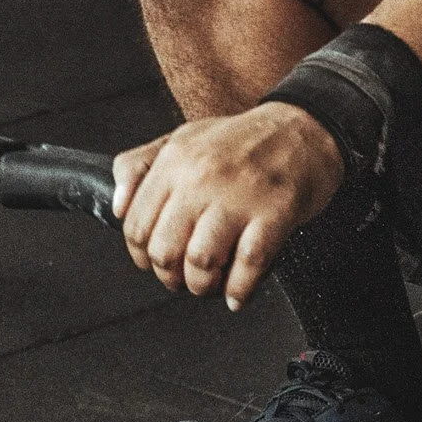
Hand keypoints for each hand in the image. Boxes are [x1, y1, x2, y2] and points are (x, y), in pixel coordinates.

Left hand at [110, 102, 345, 310]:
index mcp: (175, 161)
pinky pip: (248, 265)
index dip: (142, 256)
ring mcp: (240, 196)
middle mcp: (202, 178)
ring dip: (202, 286)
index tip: (154, 262)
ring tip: (210, 284)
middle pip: (165, 250)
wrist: (305, 127)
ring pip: (201, 262)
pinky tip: (237, 294)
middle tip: (182, 278)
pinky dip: (239, 290)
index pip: (137, 226)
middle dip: (170, 277)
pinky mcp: (275, 213)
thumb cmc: (243, 141)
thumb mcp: (182, 138)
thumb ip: (139, 166)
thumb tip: (116, 206)